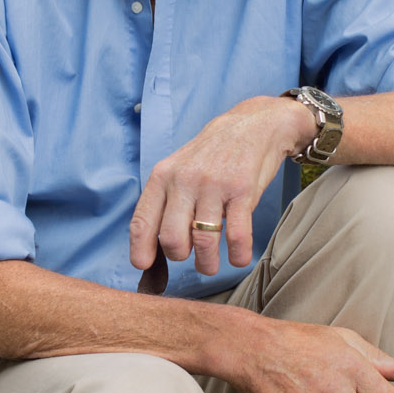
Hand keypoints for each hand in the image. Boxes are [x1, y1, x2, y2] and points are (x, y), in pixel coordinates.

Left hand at [130, 96, 311, 277]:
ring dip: (208, 264)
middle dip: (180, 258)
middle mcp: (184, 180)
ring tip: (211, 265)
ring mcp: (214, 185)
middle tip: (191, 256)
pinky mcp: (242, 190)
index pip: (142, 221)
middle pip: (172, 239)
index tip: (145, 266)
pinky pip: (237, 235)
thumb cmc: (212, 156)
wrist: (253, 126)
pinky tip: (238, 258)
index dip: (140, 250)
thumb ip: (165, 201)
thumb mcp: (178, 169)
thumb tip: (153, 247)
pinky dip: (238, 255)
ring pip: (204, 242)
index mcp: (163, 177)